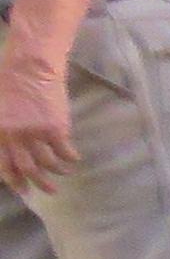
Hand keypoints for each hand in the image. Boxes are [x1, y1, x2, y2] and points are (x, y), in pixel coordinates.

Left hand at [0, 50, 71, 194]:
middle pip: (28, 169)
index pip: (4, 166)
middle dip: (40, 184)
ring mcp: (36, 134)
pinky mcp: (56, 129)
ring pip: (49, 163)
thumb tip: (13, 150)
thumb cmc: (9, 82)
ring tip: (65, 173)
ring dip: (58, 172)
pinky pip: (65, 151)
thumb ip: (3, 131)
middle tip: (50, 191)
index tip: (24, 191)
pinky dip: (71, 158)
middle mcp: (15, 137)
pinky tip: (74, 159)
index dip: (15, 181)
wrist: (31, 67)